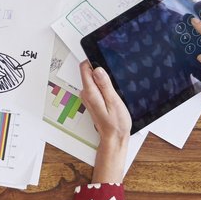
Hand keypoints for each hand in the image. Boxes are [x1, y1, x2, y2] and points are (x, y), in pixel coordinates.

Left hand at [79, 61, 130, 183]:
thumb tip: (97, 69)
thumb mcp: (114, 102)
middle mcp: (86, 94)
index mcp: (90, 92)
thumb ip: (105, 85)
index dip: (94, 61)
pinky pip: (96, 86)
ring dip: (103, 79)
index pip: (84, 68)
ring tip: (115, 89)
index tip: (105, 61)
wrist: (114, 138)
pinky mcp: (93, 100)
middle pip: (89, 72)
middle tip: (114, 78)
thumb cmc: (116, 123)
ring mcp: (88, 97)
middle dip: (101, 70)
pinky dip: (104, 86)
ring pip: (93, 79)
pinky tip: (113, 94)